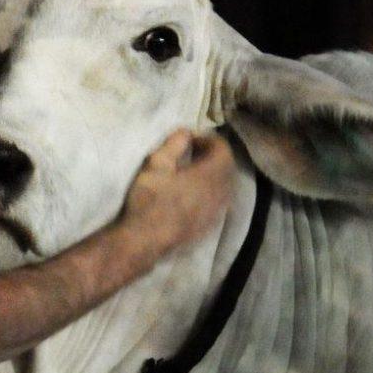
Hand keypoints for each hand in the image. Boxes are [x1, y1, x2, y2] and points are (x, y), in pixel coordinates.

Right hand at [121, 129, 235, 249]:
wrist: (144, 240)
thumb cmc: (149, 199)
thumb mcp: (156, 164)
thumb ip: (174, 143)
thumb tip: (186, 132)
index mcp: (209, 175)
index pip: (223, 150)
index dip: (209, 140)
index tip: (191, 139)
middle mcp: (219, 193)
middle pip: (227, 168)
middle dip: (213, 157)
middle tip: (193, 153)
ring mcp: (215, 212)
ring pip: (224, 187)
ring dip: (213, 176)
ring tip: (193, 174)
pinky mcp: (208, 227)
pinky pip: (217, 204)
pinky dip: (210, 194)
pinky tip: (193, 196)